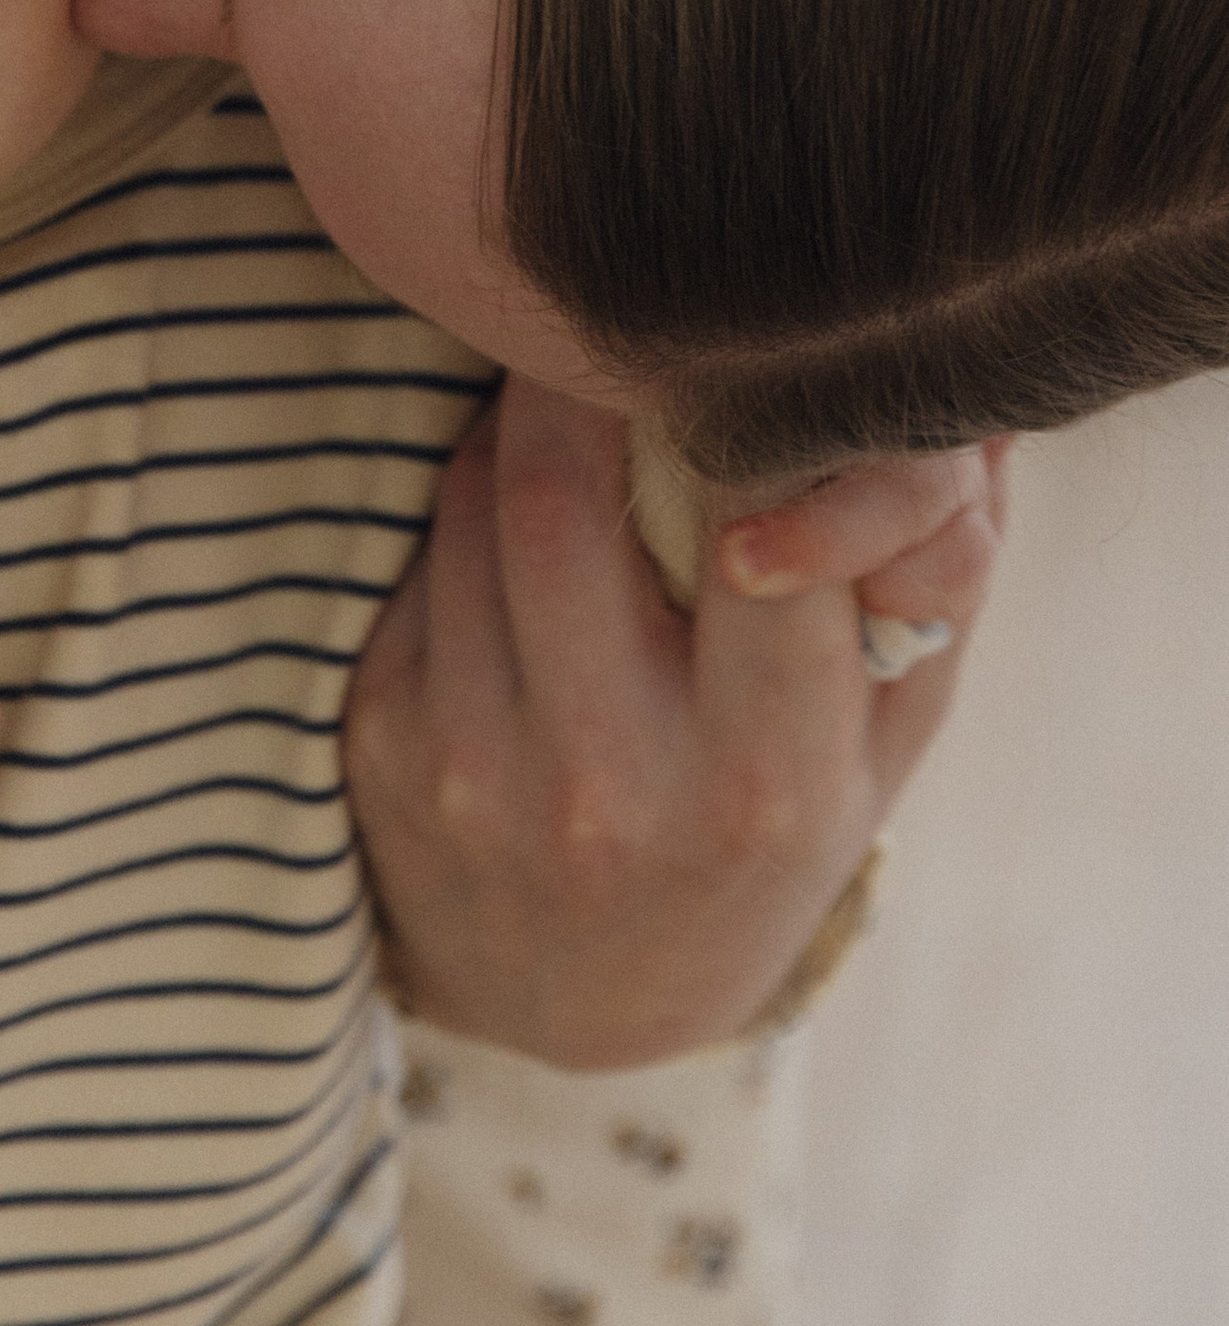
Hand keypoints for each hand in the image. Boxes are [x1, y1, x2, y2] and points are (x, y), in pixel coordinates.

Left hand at [344, 381, 1002, 1071]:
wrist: (588, 1007)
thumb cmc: (768, 839)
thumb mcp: (881, 743)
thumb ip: (927, 580)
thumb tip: (943, 401)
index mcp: (761, 780)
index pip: (758, 528)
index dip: (749, 416)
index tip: (746, 366)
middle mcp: (608, 784)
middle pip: (565, 485)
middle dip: (594, 370)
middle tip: (626, 318)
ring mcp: (474, 769)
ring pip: (478, 498)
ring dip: (527, 416)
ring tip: (578, 397)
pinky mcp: (382, 746)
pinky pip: (419, 558)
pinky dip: (469, 499)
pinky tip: (515, 508)